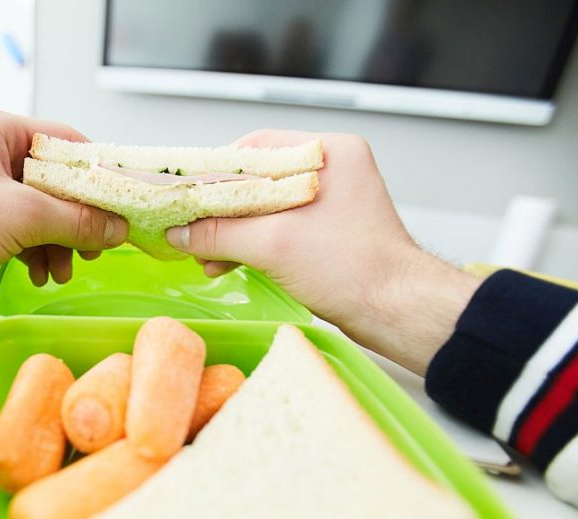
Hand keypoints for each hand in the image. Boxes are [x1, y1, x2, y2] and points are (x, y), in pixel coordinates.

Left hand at [0, 107, 126, 295]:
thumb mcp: (23, 217)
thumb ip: (76, 220)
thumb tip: (117, 228)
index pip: (64, 143)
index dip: (96, 175)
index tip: (121, 204)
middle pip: (54, 182)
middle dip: (75, 219)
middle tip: (96, 247)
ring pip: (38, 212)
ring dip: (56, 243)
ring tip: (61, 271)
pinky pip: (18, 231)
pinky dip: (34, 252)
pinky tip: (38, 275)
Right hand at [164, 129, 480, 374]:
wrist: (397, 311)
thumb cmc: (357, 271)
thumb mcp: (274, 246)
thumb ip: (220, 234)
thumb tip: (180, 233)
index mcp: (329, 153)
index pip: (255, 148)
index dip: (215, 171)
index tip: (185, 192)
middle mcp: (331, 170)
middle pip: (256, 179)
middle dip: (220, 209)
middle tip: (190, 227)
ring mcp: (330, 201)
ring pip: (264, 206)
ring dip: (232, 231)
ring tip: (205, 254)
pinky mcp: (327, 231)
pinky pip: (277, 228)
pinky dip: (251, 244)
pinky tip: (226, 261)